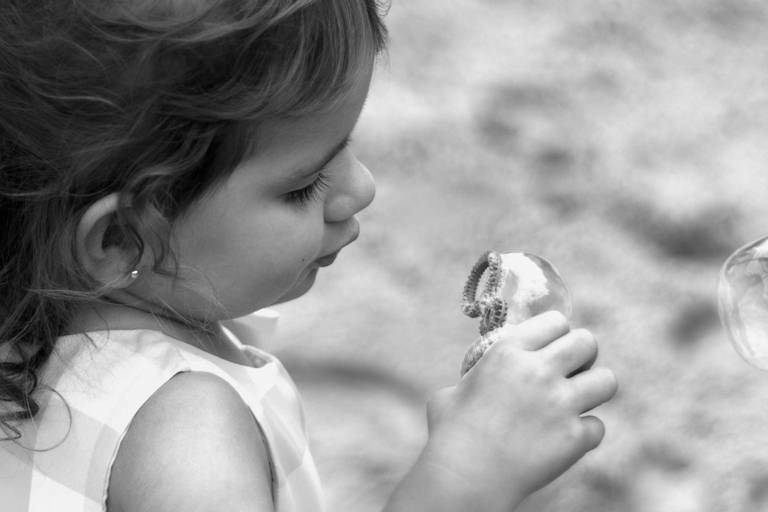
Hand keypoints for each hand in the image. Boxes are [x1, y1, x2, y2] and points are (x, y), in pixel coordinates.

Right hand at [424, 311, 617, 510]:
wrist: (465, 477)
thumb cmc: (450, 435)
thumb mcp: (452, 392)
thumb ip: (474, 380)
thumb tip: (478, 379)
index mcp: (508, 352)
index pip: (556, 321)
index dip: (557, 334)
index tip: (551, 348)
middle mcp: (539, 371)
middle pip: (587, 342)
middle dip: (583, 355)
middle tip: (569, 373)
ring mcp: (561, 404)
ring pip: (607, 380)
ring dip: (594, 389)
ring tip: (576, 401)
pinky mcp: (574, 438)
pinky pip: (597, 426)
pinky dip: (584, 434)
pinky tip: (563, 440)